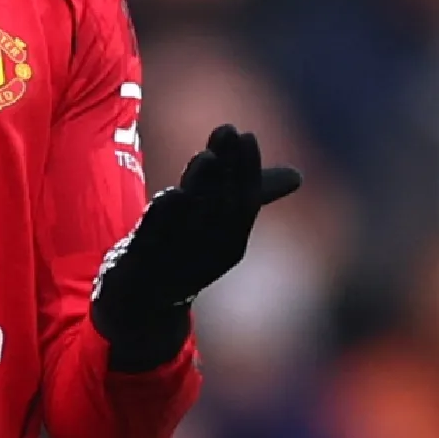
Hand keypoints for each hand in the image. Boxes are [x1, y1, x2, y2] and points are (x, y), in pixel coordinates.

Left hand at [91, 124, 301, 367]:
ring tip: (207, 157)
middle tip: (228, 131)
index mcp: (228, 244)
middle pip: (221, 208)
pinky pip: (154, 244)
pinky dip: (162, 221)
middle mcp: (206, 256)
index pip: (244, 203)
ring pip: (191, 223)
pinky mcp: (140, 269)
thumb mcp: (216, 224)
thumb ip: (251, 195)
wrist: (143, 306)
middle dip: (226, 169)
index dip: (248, 170)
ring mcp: (174, 263)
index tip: (248, 135)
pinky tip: (168, 195)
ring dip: (200, 190)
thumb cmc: (186, 255)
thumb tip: (298, 176)